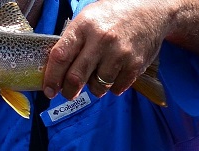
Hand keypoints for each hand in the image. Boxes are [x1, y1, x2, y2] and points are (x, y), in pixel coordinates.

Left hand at [43, 0, 172, 99]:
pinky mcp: (135, 64)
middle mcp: (101, 40)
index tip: (48, 90)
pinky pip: (116, 88)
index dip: (51, 77)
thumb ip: (72, 42)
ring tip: (96, 77)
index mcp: (83, 26)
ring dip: (93, 88)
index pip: (61, 56)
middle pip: (76, 77)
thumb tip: (55, 71)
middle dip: (68, 91)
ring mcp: (119, 53)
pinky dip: (112, 87)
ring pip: (97, 86)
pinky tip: (113, 74)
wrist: (150, 9)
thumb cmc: (112, 15)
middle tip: (68, 94)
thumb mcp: (87, 19)